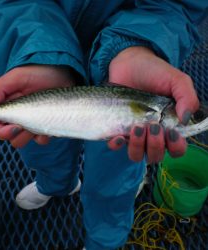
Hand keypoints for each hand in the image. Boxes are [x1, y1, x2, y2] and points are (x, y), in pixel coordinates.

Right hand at [0, 65, 74, 147]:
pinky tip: (49, 124)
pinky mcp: (44, 126)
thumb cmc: (39, 73)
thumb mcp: (17, 76)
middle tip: (28, 123)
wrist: (62, 75)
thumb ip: (0, 88)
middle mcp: (17, 117)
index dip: (0, 132)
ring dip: (29, 135)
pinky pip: (40, 140)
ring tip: (40, 120)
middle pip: (8, 137)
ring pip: (22, 141)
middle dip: (17, 134)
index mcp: (6, 107)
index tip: (14, 126)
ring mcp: (31, 123)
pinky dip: (44, 136)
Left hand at [108, 46, 198, 162]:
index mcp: (169, 125)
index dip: (175, 147)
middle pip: (155, 155)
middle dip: (155, 146)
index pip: (176, 148)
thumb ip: (187, 97)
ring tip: (137, 128)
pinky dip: (117, 145)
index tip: (171, 133)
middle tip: (153, 126)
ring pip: (136, 154)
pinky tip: (118, 136)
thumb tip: (184, 120)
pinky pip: (116, 145)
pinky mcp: (117, 127)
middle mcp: (152, 133)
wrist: (129, 63)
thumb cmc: (154, 72)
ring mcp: (133, 132)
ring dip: (137, 147)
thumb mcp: (177, 80)